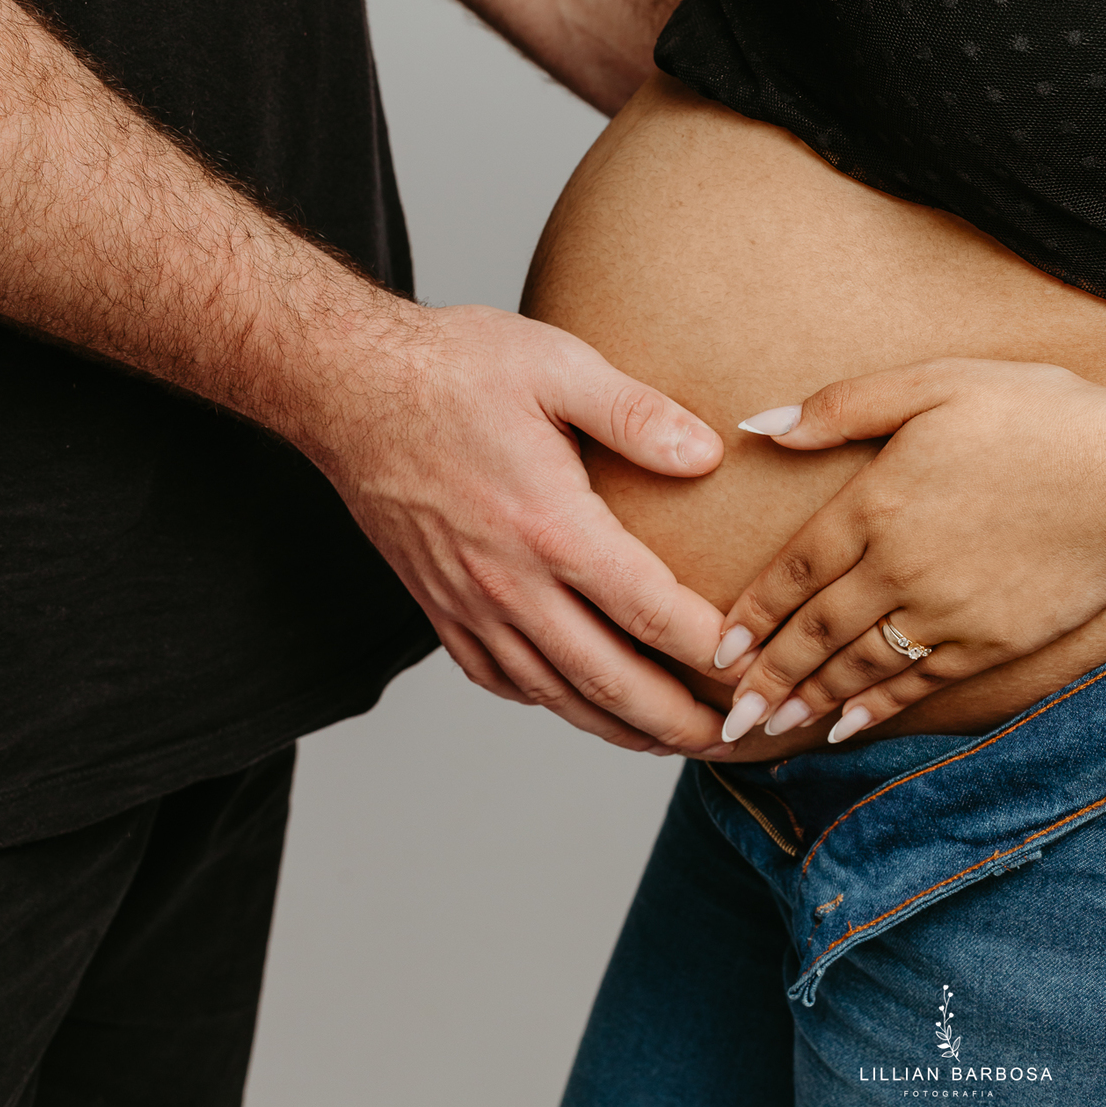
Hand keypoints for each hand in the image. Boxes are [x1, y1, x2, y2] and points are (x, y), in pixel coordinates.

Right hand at [314, 302, 728, 753]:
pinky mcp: (440, 608)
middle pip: (612, 683)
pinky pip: (505, 681)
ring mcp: (469, 604)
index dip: (713, 650)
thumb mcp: (555, 365)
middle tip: (738, 739)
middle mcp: (509, 583)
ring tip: (676, 741)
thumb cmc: (451, 368)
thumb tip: (709, 454)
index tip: (758, 664)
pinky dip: (555, 705)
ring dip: (624, 730)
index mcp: (549, 525)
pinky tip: (584, 703)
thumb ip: (636, 413)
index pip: (651, 612)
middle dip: (682, 722)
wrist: (346, 387)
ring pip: (559, 697)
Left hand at [709, 359, 1105, 747]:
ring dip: (808, 700)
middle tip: (727, 714)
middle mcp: (899, 565)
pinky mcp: (990, 640)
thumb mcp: (934, 382)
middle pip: (815, 630)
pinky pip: (917, 683)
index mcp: (876, 500)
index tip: (717, 647)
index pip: (793, 569)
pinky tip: (845, 727)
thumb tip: (761, 426)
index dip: (751, 613)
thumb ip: (842, 406)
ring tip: (769, 727)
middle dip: (766, 676)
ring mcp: (945, 610)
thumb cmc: (1038, 415)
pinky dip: (875, 709)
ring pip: (857, 665)